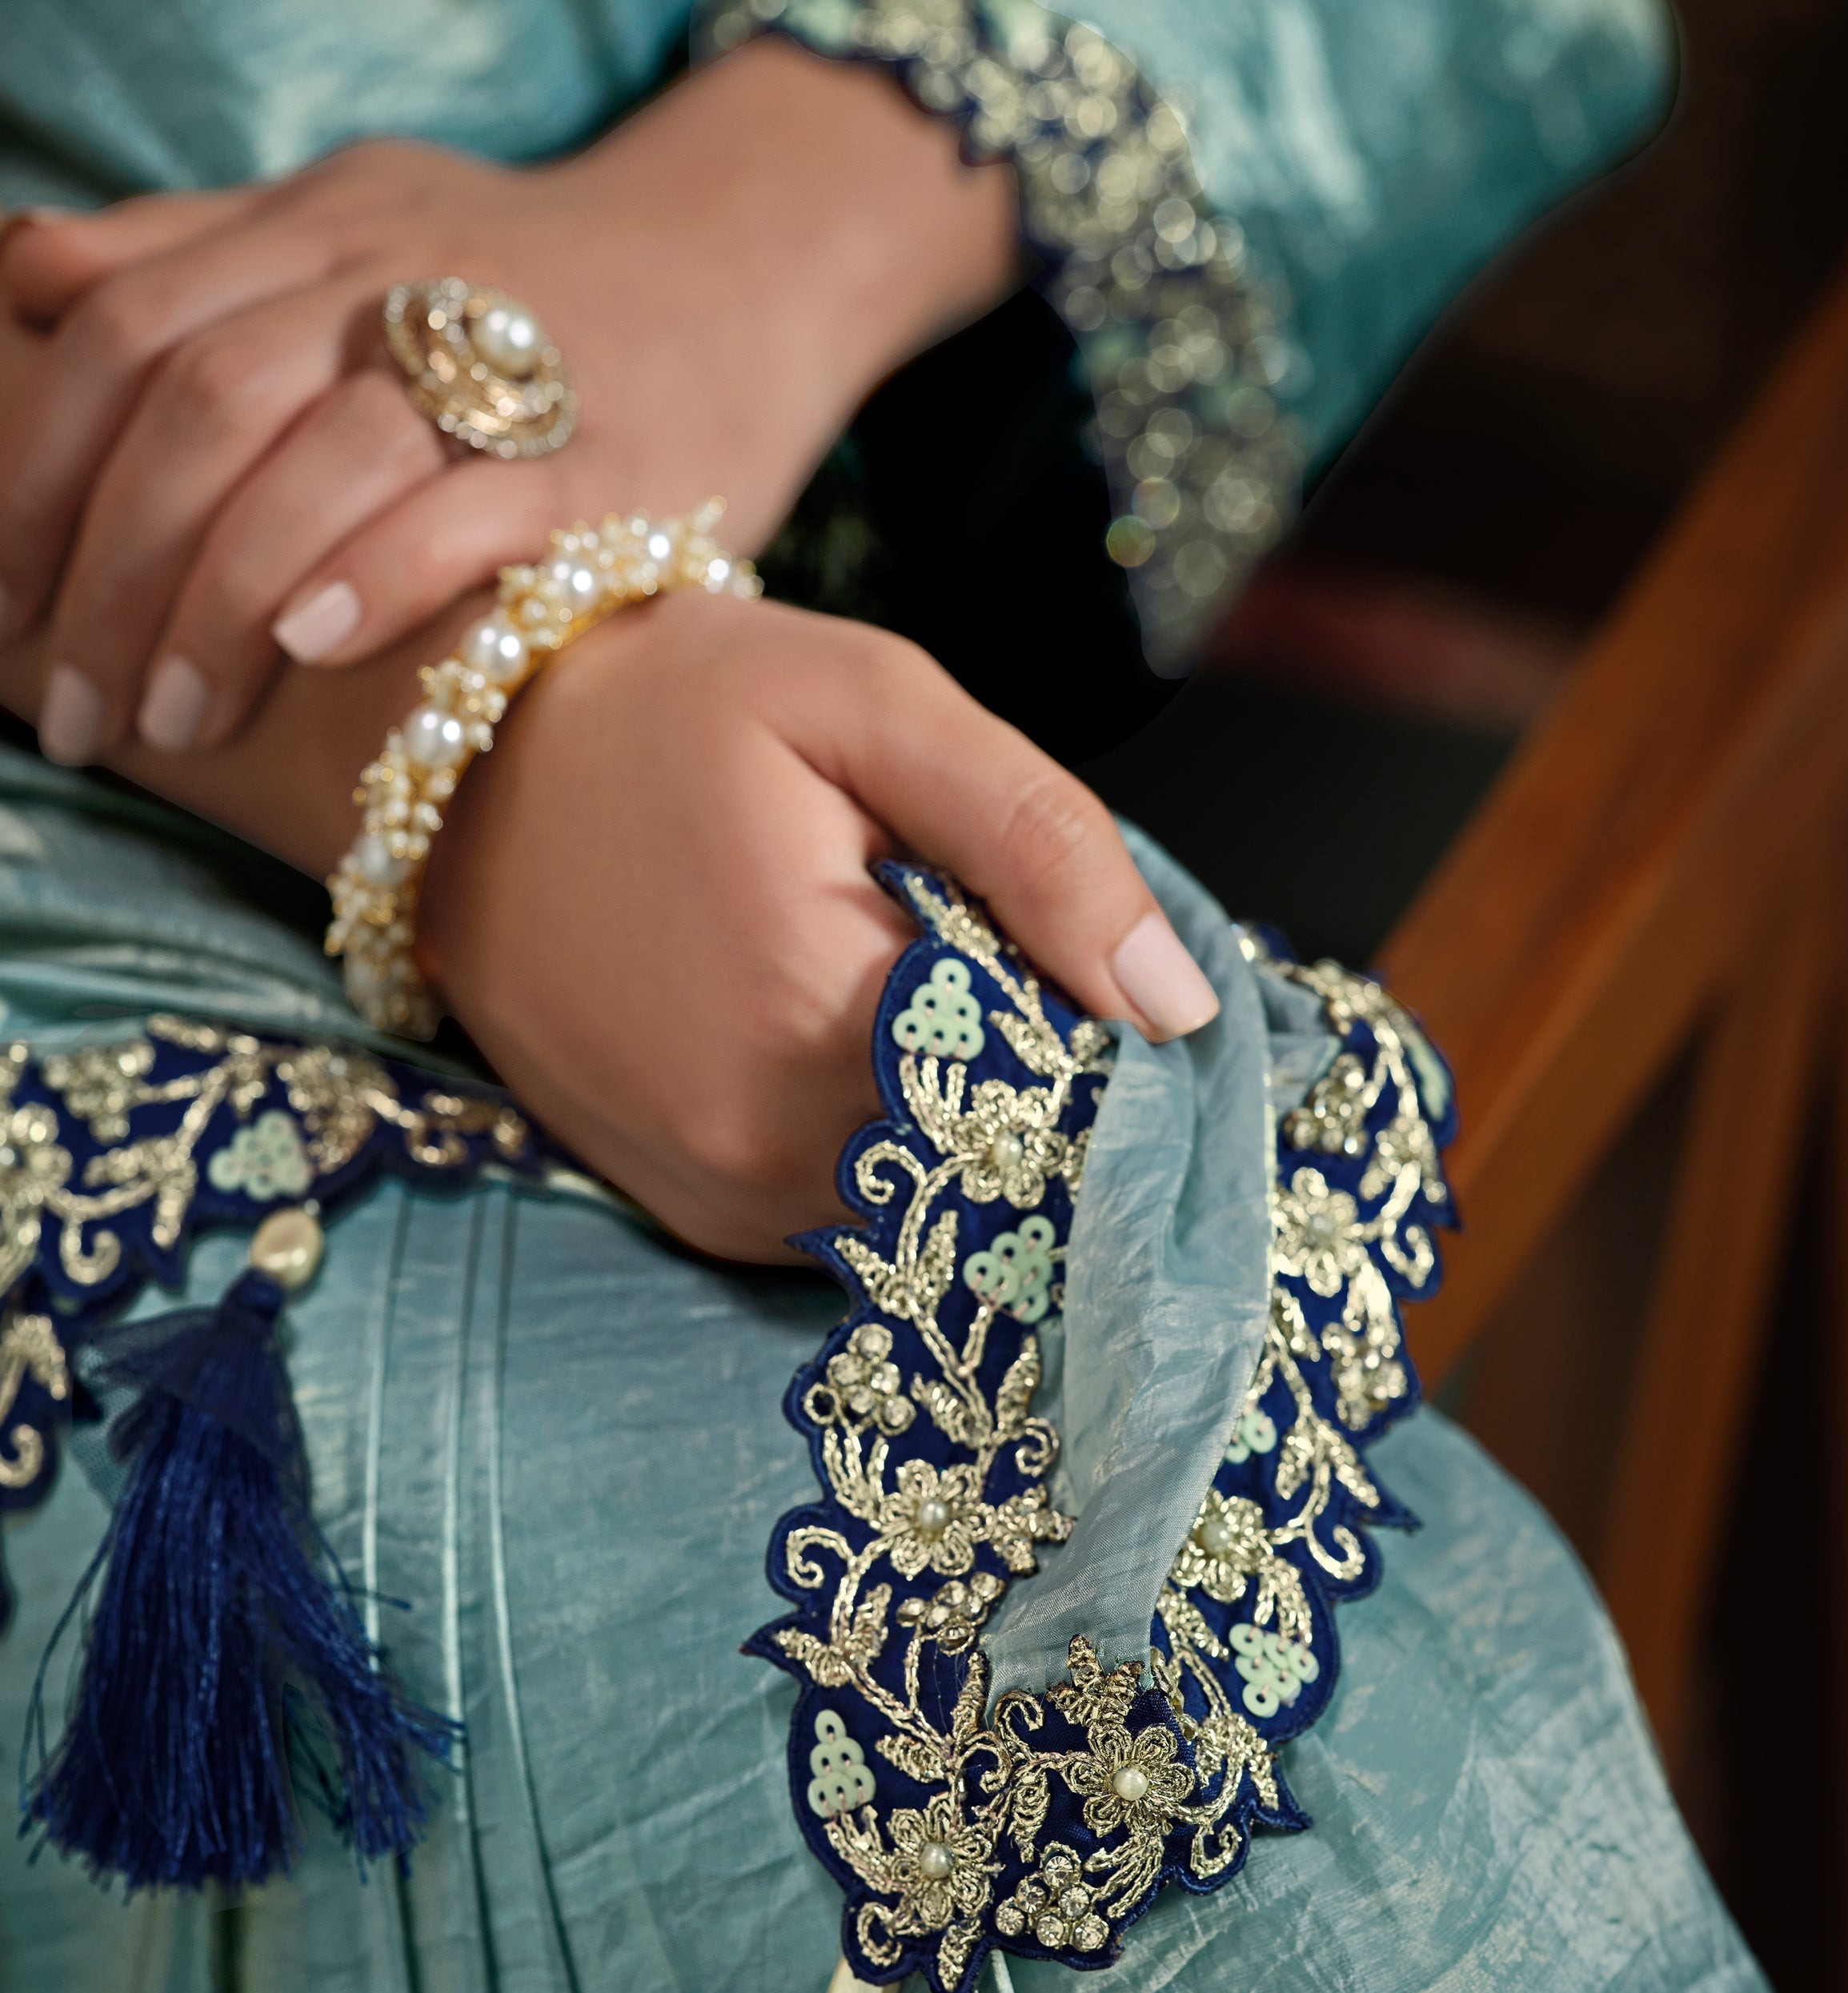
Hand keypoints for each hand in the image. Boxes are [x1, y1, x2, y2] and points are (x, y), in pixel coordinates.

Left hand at [0, 39, 1014, 765]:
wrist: (751, 267)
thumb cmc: (533, 276)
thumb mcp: (356, 216)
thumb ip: (199, 252)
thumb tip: (33, 272)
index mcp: (313, 229)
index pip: (124, 333)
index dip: (38, 474)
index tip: (8, 605)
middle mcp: (393, 279)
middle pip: (198, 402)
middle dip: (112, 570)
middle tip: (85, 709)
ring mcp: (505, 365)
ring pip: (317, 454)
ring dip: (220, 597)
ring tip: (180, 720)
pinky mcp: (605, 462)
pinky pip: (472, 507)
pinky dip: (377, 569)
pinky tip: (313, 643)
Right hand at [422, 594, 1219, 1262]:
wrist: (456, 765)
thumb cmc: (668, 708)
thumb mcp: (873, 704)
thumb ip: (1040, 842)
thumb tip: (1177, 1003)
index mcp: (825, 1021)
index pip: (1058, 1103)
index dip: (1113, 1051)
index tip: (1119, 988)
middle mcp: (766, 1152)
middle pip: (998, 1171)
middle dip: (1043, 1091)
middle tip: (1022, 971)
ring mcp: (722, 1201)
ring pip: (928, 1208)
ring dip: (962, 1125)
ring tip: (926, 992)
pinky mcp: (693, 1213)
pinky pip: (846, 1218)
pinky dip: (884, 1151)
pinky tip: (855, 1045)